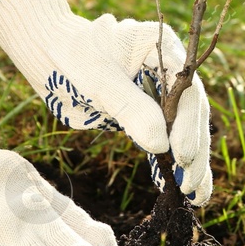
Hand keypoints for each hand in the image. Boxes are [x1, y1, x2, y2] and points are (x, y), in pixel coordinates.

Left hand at [0, 0, 211, 204]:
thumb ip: (130, 108)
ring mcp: (159, 93)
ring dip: (190, 162)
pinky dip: (169, 162)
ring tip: (195, 196)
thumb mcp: (99, 79)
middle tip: (190, 184)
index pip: (187, 91)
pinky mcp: (145, 113)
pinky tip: (178, 187)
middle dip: (194, 149)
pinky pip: (164, 139)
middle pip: (191, 113)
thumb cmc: (72, 56)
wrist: (48, 56)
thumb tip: (161, 145)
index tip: (181, 154)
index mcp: (163, 49)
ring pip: (183, 129)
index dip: (189, 124)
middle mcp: (169, 71)